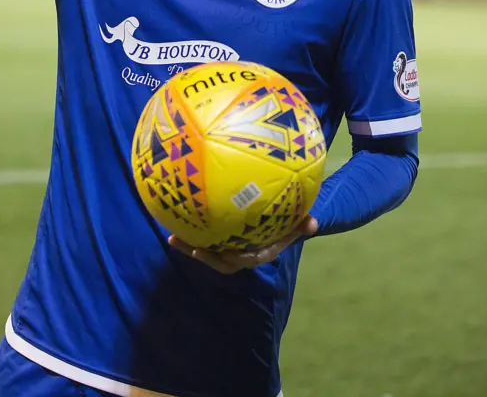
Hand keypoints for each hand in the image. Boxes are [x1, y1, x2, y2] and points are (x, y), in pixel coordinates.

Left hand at [168, 215, 317, 274]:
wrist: (282, 226)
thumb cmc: (289, 223)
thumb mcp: (298, 223)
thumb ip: (304, 224)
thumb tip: (313, 222)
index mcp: (260, 253)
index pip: (247, 260)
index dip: (234, 258)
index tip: (223, 251)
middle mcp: (243, 255)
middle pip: (222, 262)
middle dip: (206, 257)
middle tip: (191, 246)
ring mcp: (231, 249)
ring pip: (210, 254)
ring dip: (191, 247)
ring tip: (174, 237)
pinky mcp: (221, 242)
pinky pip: (206, 242)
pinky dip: (191, 236)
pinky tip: (176, 224)